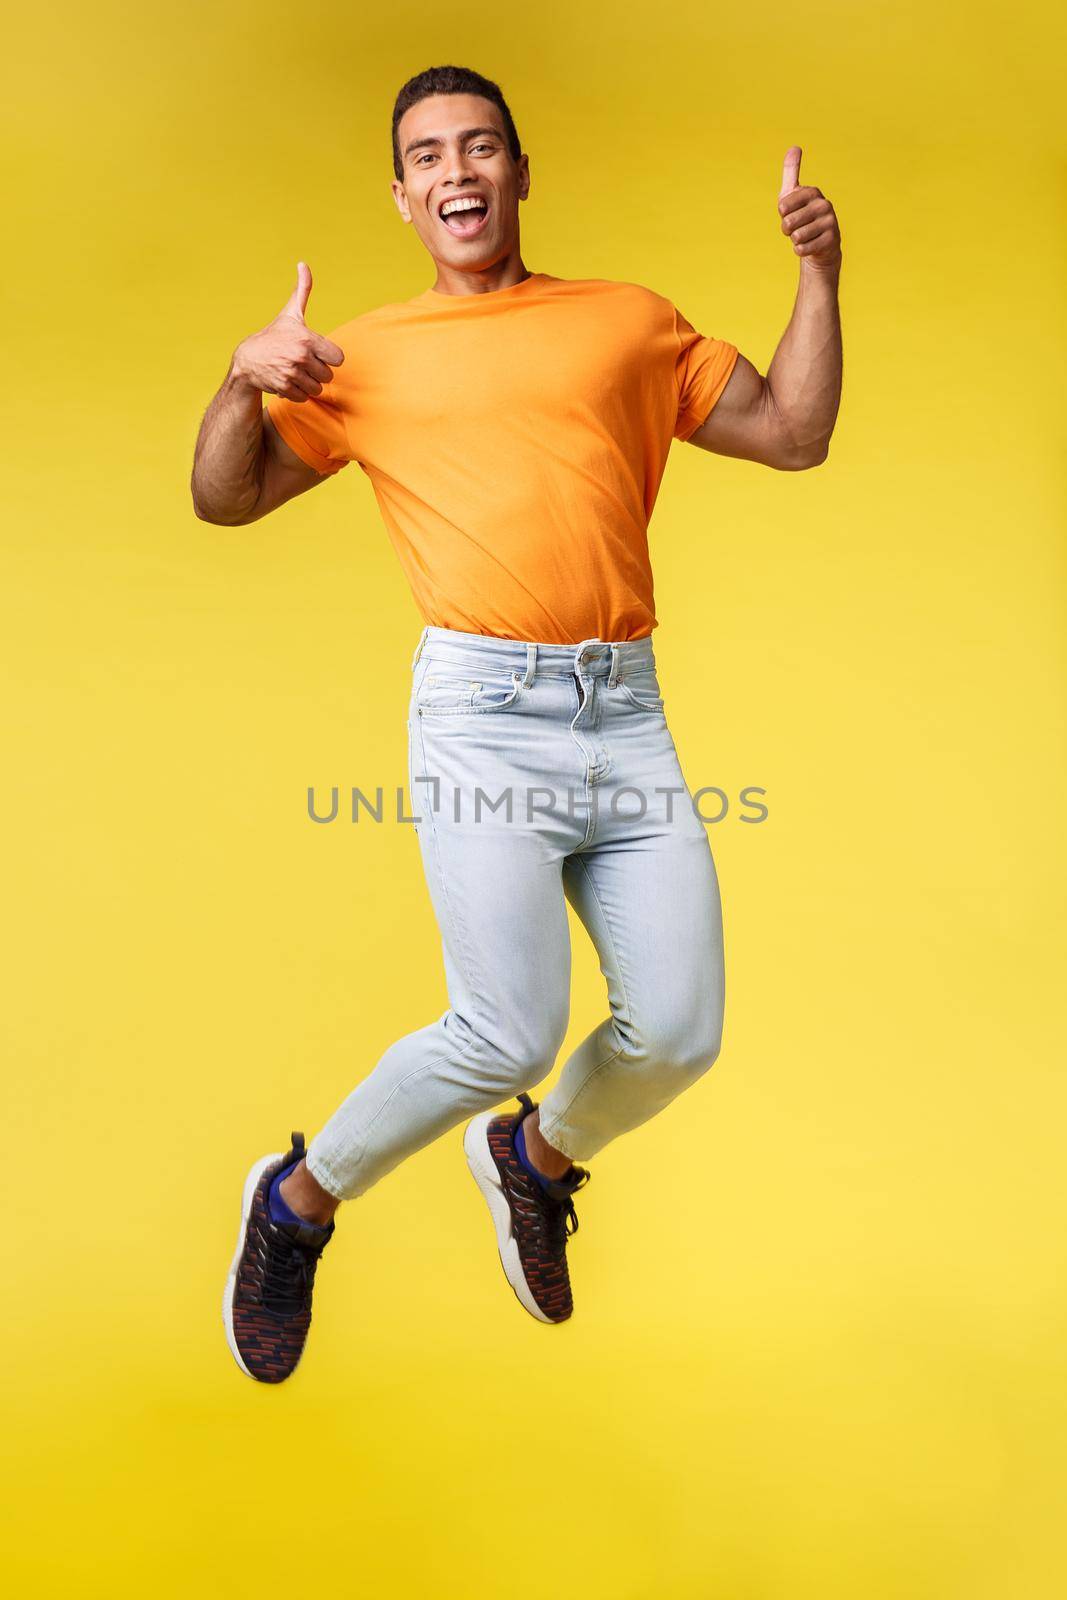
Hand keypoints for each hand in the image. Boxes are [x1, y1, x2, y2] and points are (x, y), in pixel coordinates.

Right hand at [231, 262, 344, 400]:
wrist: (247, 360)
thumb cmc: (274, 336)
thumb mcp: (290, 314)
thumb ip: (302, 291)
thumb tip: (303, 264)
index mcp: (307, 339)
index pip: (338, 358)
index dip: (328, 357)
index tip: (317, 353)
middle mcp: (301, 356)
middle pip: (328, 375)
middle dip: (317, 371)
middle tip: (301, 363)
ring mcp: (292, 374)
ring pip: (317, 388)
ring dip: (308, 383)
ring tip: (294, 372)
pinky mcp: (285, 389)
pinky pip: (304, 397)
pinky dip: (297, 393)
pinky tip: (286, 381)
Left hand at [778, 148, 841, 274]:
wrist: (820, 244)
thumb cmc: (802, 216)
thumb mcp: (792, 194)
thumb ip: (791, 171)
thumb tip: (795, 147)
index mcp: (812, 192)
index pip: (783, 206)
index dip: (782, 215)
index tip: (790, 213)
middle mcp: (824, 204)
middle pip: (789, 223)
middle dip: (787, 230)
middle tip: (796, 228)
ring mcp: (830, 221)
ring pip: (797, 237)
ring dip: (795, 240)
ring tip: (804, 236)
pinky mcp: (832, 239)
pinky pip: (803, 249)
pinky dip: (801, 250)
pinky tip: (809, 245)